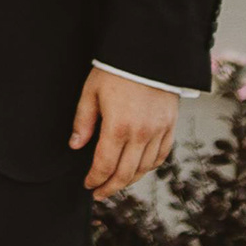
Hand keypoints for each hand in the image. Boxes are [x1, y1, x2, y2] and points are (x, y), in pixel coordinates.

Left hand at [71, 67, 176, 198]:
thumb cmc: (115, 70)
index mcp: (118, 127)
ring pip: (145, 168)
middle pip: (125, 173)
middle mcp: (141, 134)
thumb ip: (83, 122)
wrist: (149, 52)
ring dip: (129, 180)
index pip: (104, 165)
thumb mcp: (91, 92)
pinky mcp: (170, 126)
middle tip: (100, 193)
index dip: (95, 179)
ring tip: (116, 183)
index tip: (88, 185)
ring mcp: (159, 131)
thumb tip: (75, 146)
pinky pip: (161, 155)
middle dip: (110, 187)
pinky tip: (139, 169)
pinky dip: (149, 167)